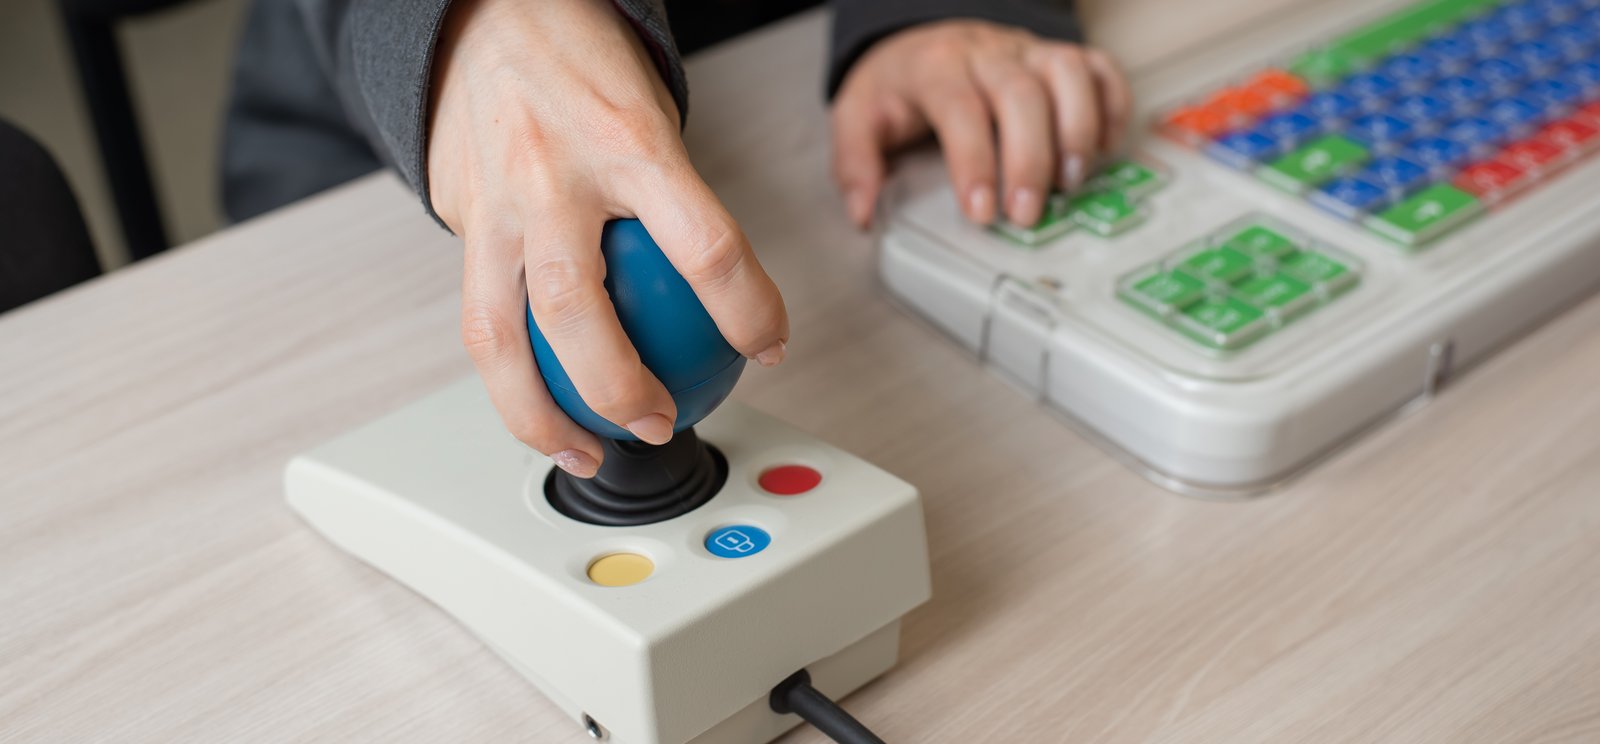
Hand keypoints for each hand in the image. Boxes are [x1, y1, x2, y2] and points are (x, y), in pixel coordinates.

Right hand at [426, 0, 788, 477]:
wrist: (483, 10)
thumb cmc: (581, 64)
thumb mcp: (653, 118)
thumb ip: (679, 203)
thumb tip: (730, 293)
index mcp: (628, 144)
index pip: (707, 248)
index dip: (749, 314)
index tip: (770, 348)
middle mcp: (552, 177)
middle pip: (579, 312)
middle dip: (618, 391)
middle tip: (657, 423)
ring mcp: (493, 202)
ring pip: (499, 336)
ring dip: (538, 414)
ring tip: (580, 450)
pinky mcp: (455, 217)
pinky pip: (478, 312)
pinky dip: (507, 371)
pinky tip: (537, 402)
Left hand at [830, 20, 1131, 227]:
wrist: (921, 42)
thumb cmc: (898, 86)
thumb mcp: (858, 118)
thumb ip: (856, 164)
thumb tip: (863, 211)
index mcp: (936, 66)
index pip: (959, 107)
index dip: (973, 161)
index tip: (980, 211)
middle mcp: (987, 52)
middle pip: (1020, 94)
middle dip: (1029, 159)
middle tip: (1027, 213)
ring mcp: (1028, 50)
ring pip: (1067, 73)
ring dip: (1077, 131)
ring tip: (1071, 182)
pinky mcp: (1058, 57)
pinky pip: (1099, 69)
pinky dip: (1111, 106)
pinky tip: (1103, 148)